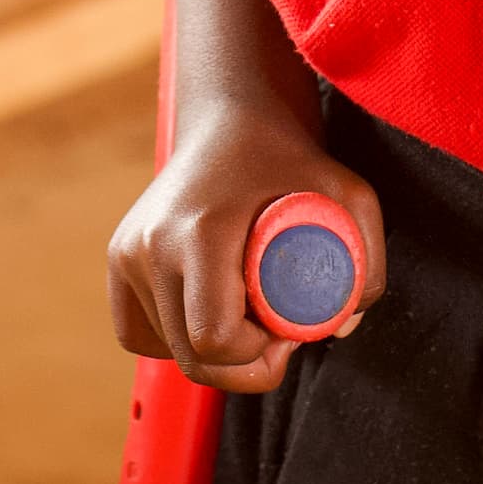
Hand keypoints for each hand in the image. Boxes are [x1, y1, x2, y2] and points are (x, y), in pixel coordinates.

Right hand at [108, 95, 384, 393]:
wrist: (231, 119)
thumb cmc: (291, 160)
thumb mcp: (350, 198)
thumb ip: (365, 268)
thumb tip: (342, 326)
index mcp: (200, 233)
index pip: (215, 339)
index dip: (258, 355)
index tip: (288, 330)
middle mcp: (152, 244)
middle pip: (192, 358)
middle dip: (242, 364)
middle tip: (275, 331)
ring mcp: (128, 251)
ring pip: (168, 350)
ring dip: (212, 350)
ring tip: (246, 309)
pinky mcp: (118, 256)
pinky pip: (139, 334)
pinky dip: (175, 339)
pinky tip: (209, 311)